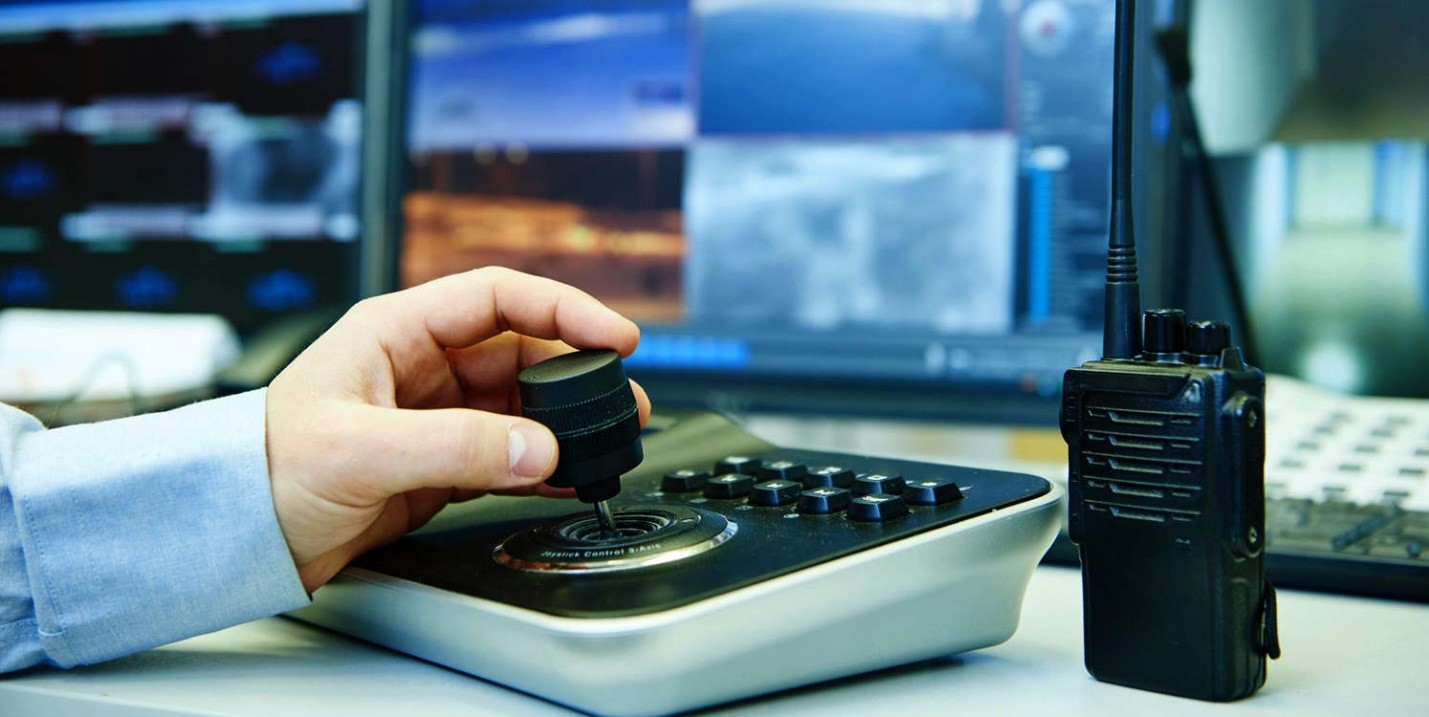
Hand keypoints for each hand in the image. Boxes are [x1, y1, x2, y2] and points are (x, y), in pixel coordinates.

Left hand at [265, 267, 648, 591]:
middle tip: (622, 402)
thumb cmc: (264, 471)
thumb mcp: (360, 450)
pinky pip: (506, 453)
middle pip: (522, 351)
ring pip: (520, 405)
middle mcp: (420, 365)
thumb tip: (539, 448)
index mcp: (396, 331)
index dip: (564, 310)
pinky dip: (541, 463)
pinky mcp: (436, 461)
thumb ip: (455, 447)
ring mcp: (432, 414)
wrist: (234, 534)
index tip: (613, 337)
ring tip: (609, 442)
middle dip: (577, 374)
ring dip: (565, 422)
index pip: (499, 298)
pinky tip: (568, 476)